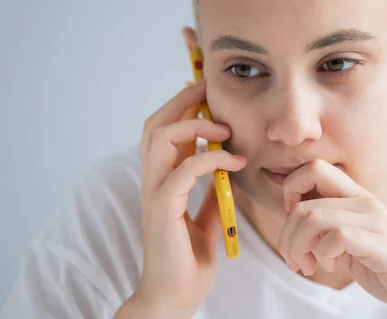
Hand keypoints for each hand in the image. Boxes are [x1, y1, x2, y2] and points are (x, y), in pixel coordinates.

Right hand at [123, 72, 246, 317]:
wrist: (174, 297)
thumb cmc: (188, 261)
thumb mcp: (206, 218)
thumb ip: (211, 193)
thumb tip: (227, 171)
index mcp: (161, 180)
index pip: (163, 131)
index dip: (180, 106)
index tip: (204, 90)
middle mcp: (151, 180)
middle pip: (155, 124)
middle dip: (181, 100)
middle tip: (207, 88)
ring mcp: (153, 192)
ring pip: (160, 137)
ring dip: (194, 123)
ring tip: (224, 127)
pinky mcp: (162, 207)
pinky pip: (185, 169)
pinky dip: (212, 158)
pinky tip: (235, 161)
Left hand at [278, 159, 386, 318]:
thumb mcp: (351, 240)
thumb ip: (327, 225)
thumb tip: (292, 219)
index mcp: (357, 196)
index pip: (313, 168)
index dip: (290, 190)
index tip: (292, 221)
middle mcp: (366, 202)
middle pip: (303, 202)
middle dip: (287, 235)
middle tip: (294, 259)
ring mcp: (375, 222)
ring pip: (313, 218)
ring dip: (299, 247)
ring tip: (308, 267)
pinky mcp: (382, 245)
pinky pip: (336, 236)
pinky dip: (322, 255)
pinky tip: (330, 267)